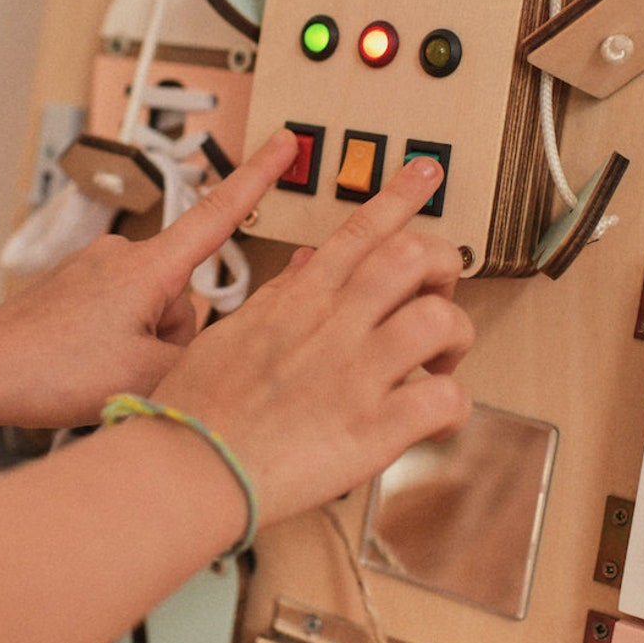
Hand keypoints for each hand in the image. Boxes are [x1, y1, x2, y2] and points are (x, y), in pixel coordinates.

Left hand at [0, 130, 304, 427]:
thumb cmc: (51, 370)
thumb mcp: (148, 376)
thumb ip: (200, 359)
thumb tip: (211, 350)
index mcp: (149, 267)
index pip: (220, 214)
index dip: (258, 176)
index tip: (286, 142)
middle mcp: (123, 256)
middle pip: (183, 295)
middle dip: (172, 337)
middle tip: (131, 369)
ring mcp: (95, 271)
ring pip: (151, 311)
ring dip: (140, 346)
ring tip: (100, 372)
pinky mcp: (74, 290)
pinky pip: (119, 316)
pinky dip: (113, 345)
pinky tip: (85, 369)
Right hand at [149, 155, 474, 526]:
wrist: (187, 469)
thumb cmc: (200, 409)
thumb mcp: (233, 332)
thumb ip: (281, 295)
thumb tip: (310, 262)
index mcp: (299, 299)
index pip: (360, 228)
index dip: (401, 194)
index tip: (426, 173)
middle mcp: (333, 325)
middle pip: (414, 256)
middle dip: (443, 265)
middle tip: (440, 292)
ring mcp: (356, 374)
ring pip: (440, 320)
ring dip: (456, 336)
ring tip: (442, 362)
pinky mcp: (373, 429)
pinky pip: (443, 400)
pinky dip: (455, 406)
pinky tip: (438, 419)